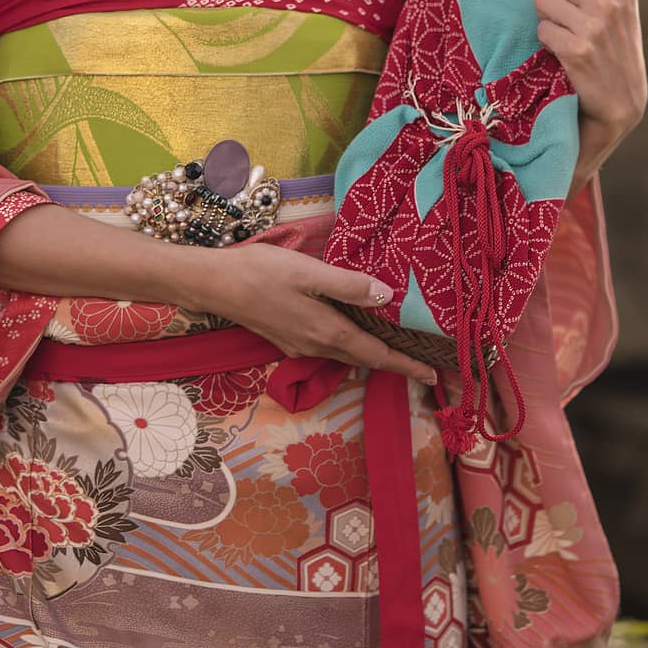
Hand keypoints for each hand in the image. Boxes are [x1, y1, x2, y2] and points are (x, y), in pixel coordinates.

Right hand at [192, 243, 437, 387]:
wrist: (214, 285)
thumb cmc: (262, 273)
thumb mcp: (310, 272)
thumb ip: (348, 285)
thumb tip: (387, 297)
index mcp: (327, 332)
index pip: (376, 355)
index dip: (406, 365)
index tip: (433, 375)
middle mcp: (316, 346)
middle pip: (364, 360)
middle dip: (395, 364)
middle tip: (424, 365)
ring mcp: (300, 345)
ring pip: (346, 355)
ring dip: (373, 356)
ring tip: (397, 348)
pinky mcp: (288, 338)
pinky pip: (329, 348)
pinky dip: (351, 345)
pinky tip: (355, 330)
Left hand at [535, 0, 647, 146]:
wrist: (622, 99)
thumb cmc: (616, 42)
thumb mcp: (616, 0)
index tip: (575, 3)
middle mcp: (610, 1)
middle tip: (567, 21)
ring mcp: (594, 26)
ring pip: (541, 2)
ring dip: (548, 20)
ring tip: (565, 34)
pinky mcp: (577, 51)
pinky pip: (541, 29)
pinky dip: (547, 41)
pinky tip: (563, 51)